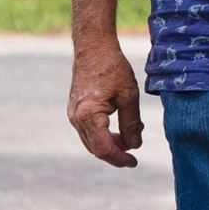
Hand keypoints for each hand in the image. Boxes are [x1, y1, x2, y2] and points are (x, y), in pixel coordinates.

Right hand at [68, 38, 143, 166]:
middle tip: (134, 152)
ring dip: (111, 143)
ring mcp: (73, 114)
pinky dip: (104, 133)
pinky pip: (89, 130)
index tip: (134, 162)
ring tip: (132, 133)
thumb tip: (134, 146)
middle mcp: (76, 118)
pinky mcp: (75, 109)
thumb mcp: (129, 95)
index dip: (119, 159)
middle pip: (96, 148)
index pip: (104, 149)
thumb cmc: (112, 67)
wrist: (93, 47)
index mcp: (89, 115)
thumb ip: (131, 123)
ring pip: (92, 141)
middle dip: (116, 152)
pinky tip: (120, 125)